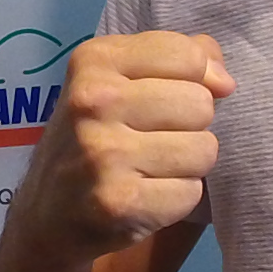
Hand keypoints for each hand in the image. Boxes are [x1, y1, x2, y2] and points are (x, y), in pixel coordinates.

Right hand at [11, 31, 230, 261]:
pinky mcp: (119, 201)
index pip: (188, 56)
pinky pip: (190, 192)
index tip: (163, 100)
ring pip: (203, 149)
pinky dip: (176, 200)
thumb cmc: (95, 138)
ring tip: (150, 170)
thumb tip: (225, 82)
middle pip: (201, 104)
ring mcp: (104, 153)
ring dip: (187, 166)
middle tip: (154, 142)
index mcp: (94, 60)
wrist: (47, 216)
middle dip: (190, 127)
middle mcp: (94, 101)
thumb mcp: (119, 80)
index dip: (191, 81)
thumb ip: (179, 60)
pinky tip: (144, 198)